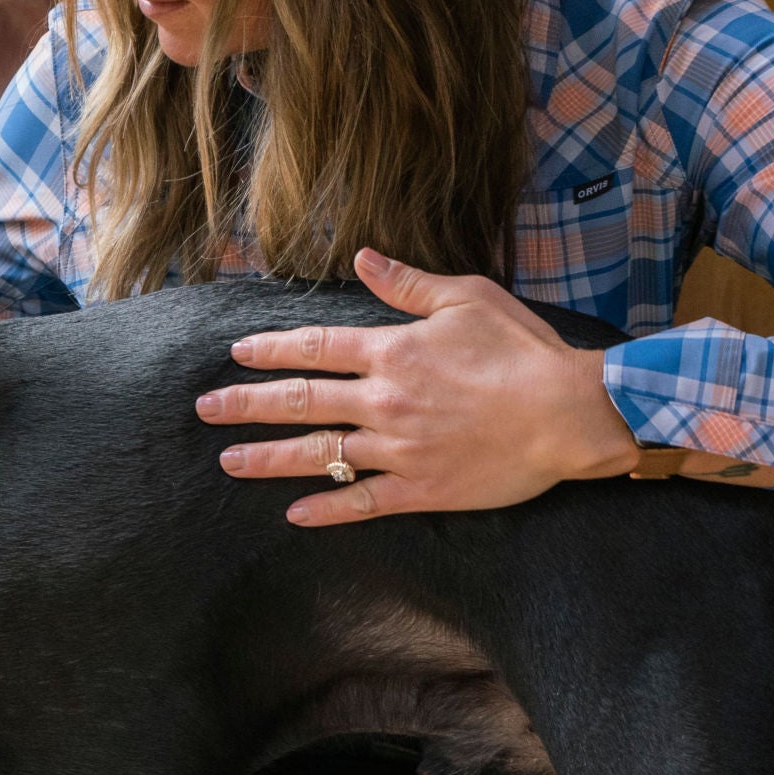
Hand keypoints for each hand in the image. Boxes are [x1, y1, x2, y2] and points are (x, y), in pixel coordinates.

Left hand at [194, 249, 640, 524]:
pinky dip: (326, 509)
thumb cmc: (523, 350)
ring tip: (229, 461)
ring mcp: (397, 449)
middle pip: (299, 402)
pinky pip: (361, 502)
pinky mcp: (420, 489)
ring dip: (267, 458)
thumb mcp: (466, 298)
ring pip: (318, 454)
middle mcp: (383, 400)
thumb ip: (406, 284)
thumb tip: (362, 260)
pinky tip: (294, 514)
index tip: (237, 354)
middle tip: (206, 409)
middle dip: (246, 405)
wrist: (568, 413)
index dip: (270, 351)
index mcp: (391, 351)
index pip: (314, 349)